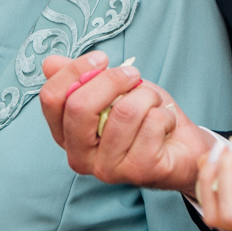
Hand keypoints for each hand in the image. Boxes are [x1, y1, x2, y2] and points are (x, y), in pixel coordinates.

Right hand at [39, 53, 214, 193]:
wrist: (181, 148)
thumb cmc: (142, 118)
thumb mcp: (111, 90)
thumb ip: (81, 78)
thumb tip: (50, 64)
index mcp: (66, 134)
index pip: (51, 98)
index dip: (75, 70)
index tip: (102, 59)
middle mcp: (79, 156)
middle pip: (79, 106)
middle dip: (112, 80)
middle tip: (133, 76)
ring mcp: (107, 168)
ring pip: (124, 112)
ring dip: (147, 96)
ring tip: (153, 104)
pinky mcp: (138, 172)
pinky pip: (151, 124)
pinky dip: (164, 114)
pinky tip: (165, 125)